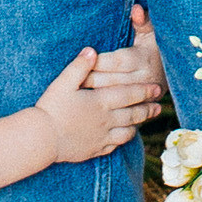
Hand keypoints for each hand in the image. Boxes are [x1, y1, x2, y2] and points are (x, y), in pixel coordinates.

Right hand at [34, 23, 167, 165]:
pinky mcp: (94, 150)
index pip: (129, 95)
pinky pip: (115, 145)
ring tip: (145, 121)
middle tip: (159, 107)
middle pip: (133, 114)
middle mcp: (105, 120)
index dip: (144, 91)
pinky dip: (123, 140)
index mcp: (100, 102)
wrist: (41, 139)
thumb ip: (79, 66)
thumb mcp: (63, 83)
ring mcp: (101, 137)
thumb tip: (92, 50)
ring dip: (138, 125)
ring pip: (127, 131)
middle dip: (147, 109)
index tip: (157, 88)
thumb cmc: (51, 109)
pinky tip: (124, 137)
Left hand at [83, 3, 167, 110]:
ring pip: (114, 95)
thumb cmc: (154, 49)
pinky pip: (119, 109)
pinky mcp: (140, 107)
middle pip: (113, 80)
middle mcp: (143, 78)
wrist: (173, 76)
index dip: (100, 61)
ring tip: (75, 92)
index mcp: (144, 59)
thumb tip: (136, 8)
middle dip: (92, 79)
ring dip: (95, 95)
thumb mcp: (152, 33)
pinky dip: (104, 108)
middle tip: (72, 79)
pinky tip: (88, 106)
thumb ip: (143, 21)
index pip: (118, 61)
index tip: (84, 60)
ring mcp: (142, 95)